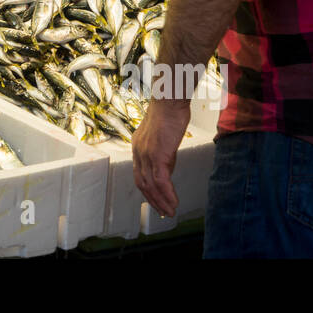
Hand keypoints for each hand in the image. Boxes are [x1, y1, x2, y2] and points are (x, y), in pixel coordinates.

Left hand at [132, 99, 191, 217]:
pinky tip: (174, 202)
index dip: (147, 190)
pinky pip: (162, 181)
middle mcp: (139, 152)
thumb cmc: (169, 113)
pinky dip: (168, 195)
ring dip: (161, 201)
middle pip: (142, 184)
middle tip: (163, 212)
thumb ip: (161, 151)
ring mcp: (147, 154)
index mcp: (138, 147)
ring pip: (151, 186)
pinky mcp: (158, 155)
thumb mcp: (161, 135)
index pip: (139, 174)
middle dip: (153, 200)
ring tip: (170, 212)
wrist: (169, 101)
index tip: (155, 200)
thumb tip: (167, 167)